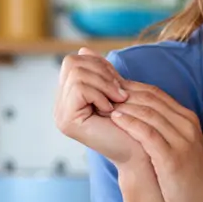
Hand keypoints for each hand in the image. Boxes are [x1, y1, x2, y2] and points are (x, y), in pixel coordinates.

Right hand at [54, 48, 145, 166]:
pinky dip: (100, 95)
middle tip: (119, 93)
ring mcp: (61, 114)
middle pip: (71, 63)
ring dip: (104, 84)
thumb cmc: (133, 123)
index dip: (98, 65)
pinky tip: (111, 111)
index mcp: (70, 97)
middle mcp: (60, 105)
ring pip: (76, 73)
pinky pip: (79, 88)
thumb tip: (84, 49)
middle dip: (101, 72)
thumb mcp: (115, 90)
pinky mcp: (66, 121)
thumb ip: (100, 72)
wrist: (142, 152)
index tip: (118, 83)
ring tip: (118, 102)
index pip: (73, 61)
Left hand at [109, 81, 202, 201]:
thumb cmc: (188, 178)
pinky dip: (130, 123)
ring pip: (148, 112)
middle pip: (151, 98)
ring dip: (123, 106)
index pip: (156, 93)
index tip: (109, 89)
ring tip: (102, 104)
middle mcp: (187, 125)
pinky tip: (115, 119)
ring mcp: (182, 141)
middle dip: (123, 93)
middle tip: (100, 92)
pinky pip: (148, 133)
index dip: (131, 87)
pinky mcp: (172, 158)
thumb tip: (135, 118)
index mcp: (188, 120)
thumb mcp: (180, 147)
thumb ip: (164, 130)